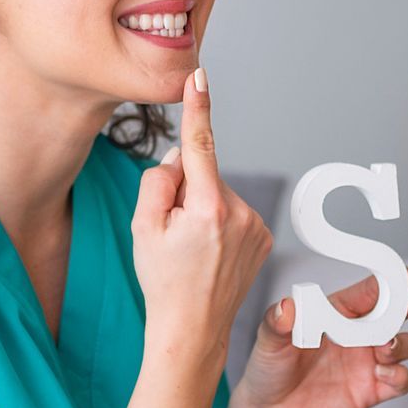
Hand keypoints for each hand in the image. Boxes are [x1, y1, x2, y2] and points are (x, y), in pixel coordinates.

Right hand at [131, 67, 273, 373]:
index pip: (200, 145)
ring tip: (192, 251)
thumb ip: (158, 181)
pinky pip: (233, 212)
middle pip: (203, 175)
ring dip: (202, 209)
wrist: (191, 331)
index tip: (198, 76)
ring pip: (218, 194)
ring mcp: (256, 226)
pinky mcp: (264, 237)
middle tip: (173, 236)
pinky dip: (218, 223)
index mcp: (207, 208)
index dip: (197, 108)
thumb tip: (181, 157)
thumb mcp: (142, 227)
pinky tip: (209, 254)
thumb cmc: (162, 280)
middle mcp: (239, 213)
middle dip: (185, 191)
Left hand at [233, 267, 407, 407]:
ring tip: (385, 346)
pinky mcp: (373, 389)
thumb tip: (285, 307)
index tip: (401, 275)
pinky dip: (400, 375)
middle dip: (405, 307)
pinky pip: (401, 380)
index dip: (387, 281)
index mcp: (336, 313)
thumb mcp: (267, 342)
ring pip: (404, 344)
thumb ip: (276, 323)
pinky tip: (382, 374)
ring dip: (402, 342)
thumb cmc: (269, 371)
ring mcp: (367, 362)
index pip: (367, 292)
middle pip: (394, 314)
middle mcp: (357, 334)